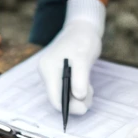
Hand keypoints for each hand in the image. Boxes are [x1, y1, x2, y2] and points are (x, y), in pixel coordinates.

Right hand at [39, 0, 104, 115]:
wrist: (82, 28)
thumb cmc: (82, 40)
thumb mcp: (84, 58)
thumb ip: (80, 78)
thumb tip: (79, 97)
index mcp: (48, 69)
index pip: (54, 98)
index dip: (68, 108)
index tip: (84, 109)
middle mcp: (47, 72)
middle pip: (58, 98)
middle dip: (76, 102)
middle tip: (90, 97)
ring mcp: (52, 74)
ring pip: (64, 95)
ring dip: (79, 97)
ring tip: (90, 88)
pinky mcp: (58, 74)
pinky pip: (66, 89)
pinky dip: (78, 91)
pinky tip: (86, 85)